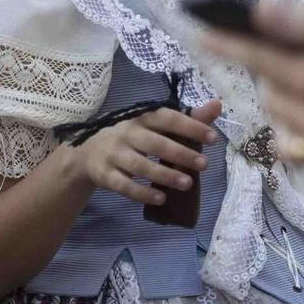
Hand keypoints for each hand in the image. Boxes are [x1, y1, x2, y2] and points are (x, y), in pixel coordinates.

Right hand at [56, 102, 221, 207]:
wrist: (86, 153)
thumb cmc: (131, 138)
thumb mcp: (154, 126)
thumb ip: (186, 119)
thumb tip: (217, 106)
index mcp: (142, 118)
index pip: (167, 118)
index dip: (190, 126)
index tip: (212, 138)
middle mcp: (127, 134)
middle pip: (155, 143)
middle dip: (180, 154)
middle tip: (204, 164)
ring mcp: (114, 155)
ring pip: (140, 165)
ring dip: (165, 175)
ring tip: (187, 184)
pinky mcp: (105, 175)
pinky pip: (124, 185)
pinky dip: (142, 193)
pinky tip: (161, 198)